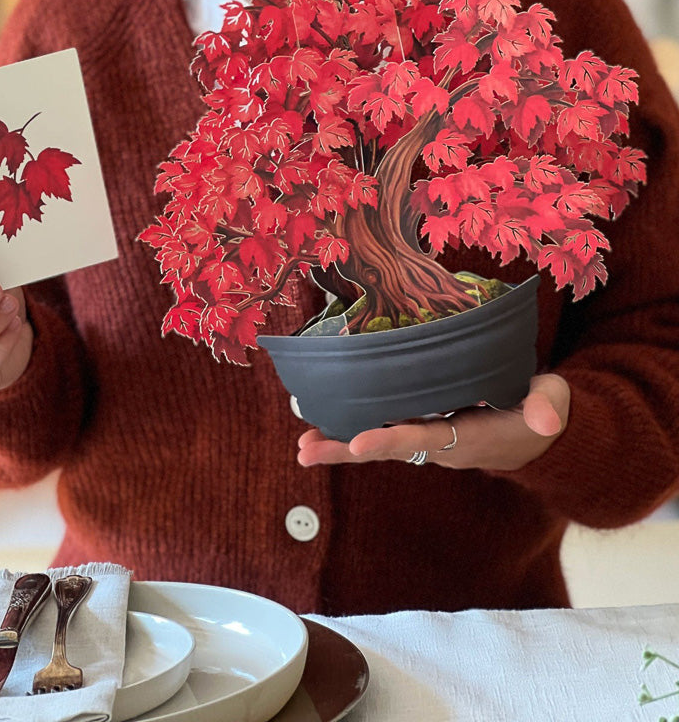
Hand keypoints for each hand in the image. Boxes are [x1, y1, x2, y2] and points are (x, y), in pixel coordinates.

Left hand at [296, 373, 569, 471]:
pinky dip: (355, 432)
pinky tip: (323, 427)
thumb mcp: (551, 402)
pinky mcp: (425, 430)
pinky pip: (386, 433)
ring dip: (341, 445)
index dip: (391, 438)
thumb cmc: (543, 409)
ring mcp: (431, 440)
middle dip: (346, 449)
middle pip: (388, 448)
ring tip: (302, 445)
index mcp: (468, 437)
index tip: (360, 441)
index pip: (424, 438)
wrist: (541, 434)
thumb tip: (547, 419)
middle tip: (305, 450)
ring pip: (381, 443)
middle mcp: (442, 445)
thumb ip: (547, 407)